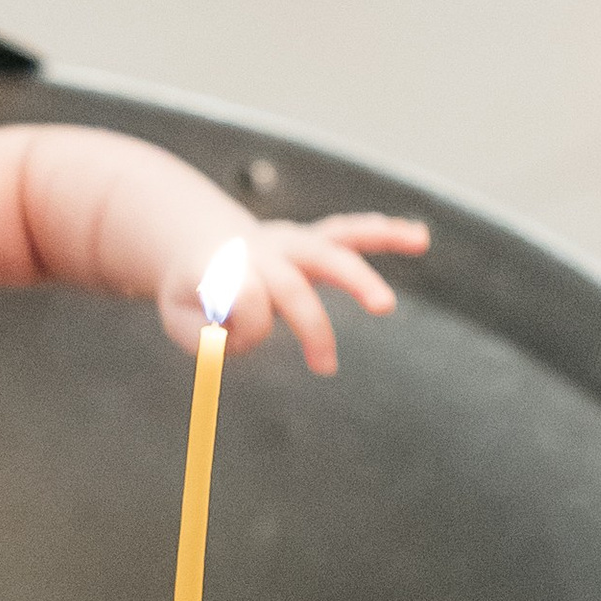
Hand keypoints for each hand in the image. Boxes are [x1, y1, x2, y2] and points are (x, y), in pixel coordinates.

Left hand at [161, 213, 427, 374]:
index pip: (243, 296)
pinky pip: (352, 233)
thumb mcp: (182, 318)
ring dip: (357, 278)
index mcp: (222, 265)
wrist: (204, 247)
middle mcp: (259, 248)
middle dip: (309, 322)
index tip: (235, 340)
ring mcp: (291, 241)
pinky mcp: (317, 240)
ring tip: (385, 304)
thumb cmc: (197, 295)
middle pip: (290, 281)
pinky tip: (418, 237)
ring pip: (327, 249)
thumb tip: (236, 334)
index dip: (245, 324)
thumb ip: (203, 333)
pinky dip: (384, 233)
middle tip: (325, 367)